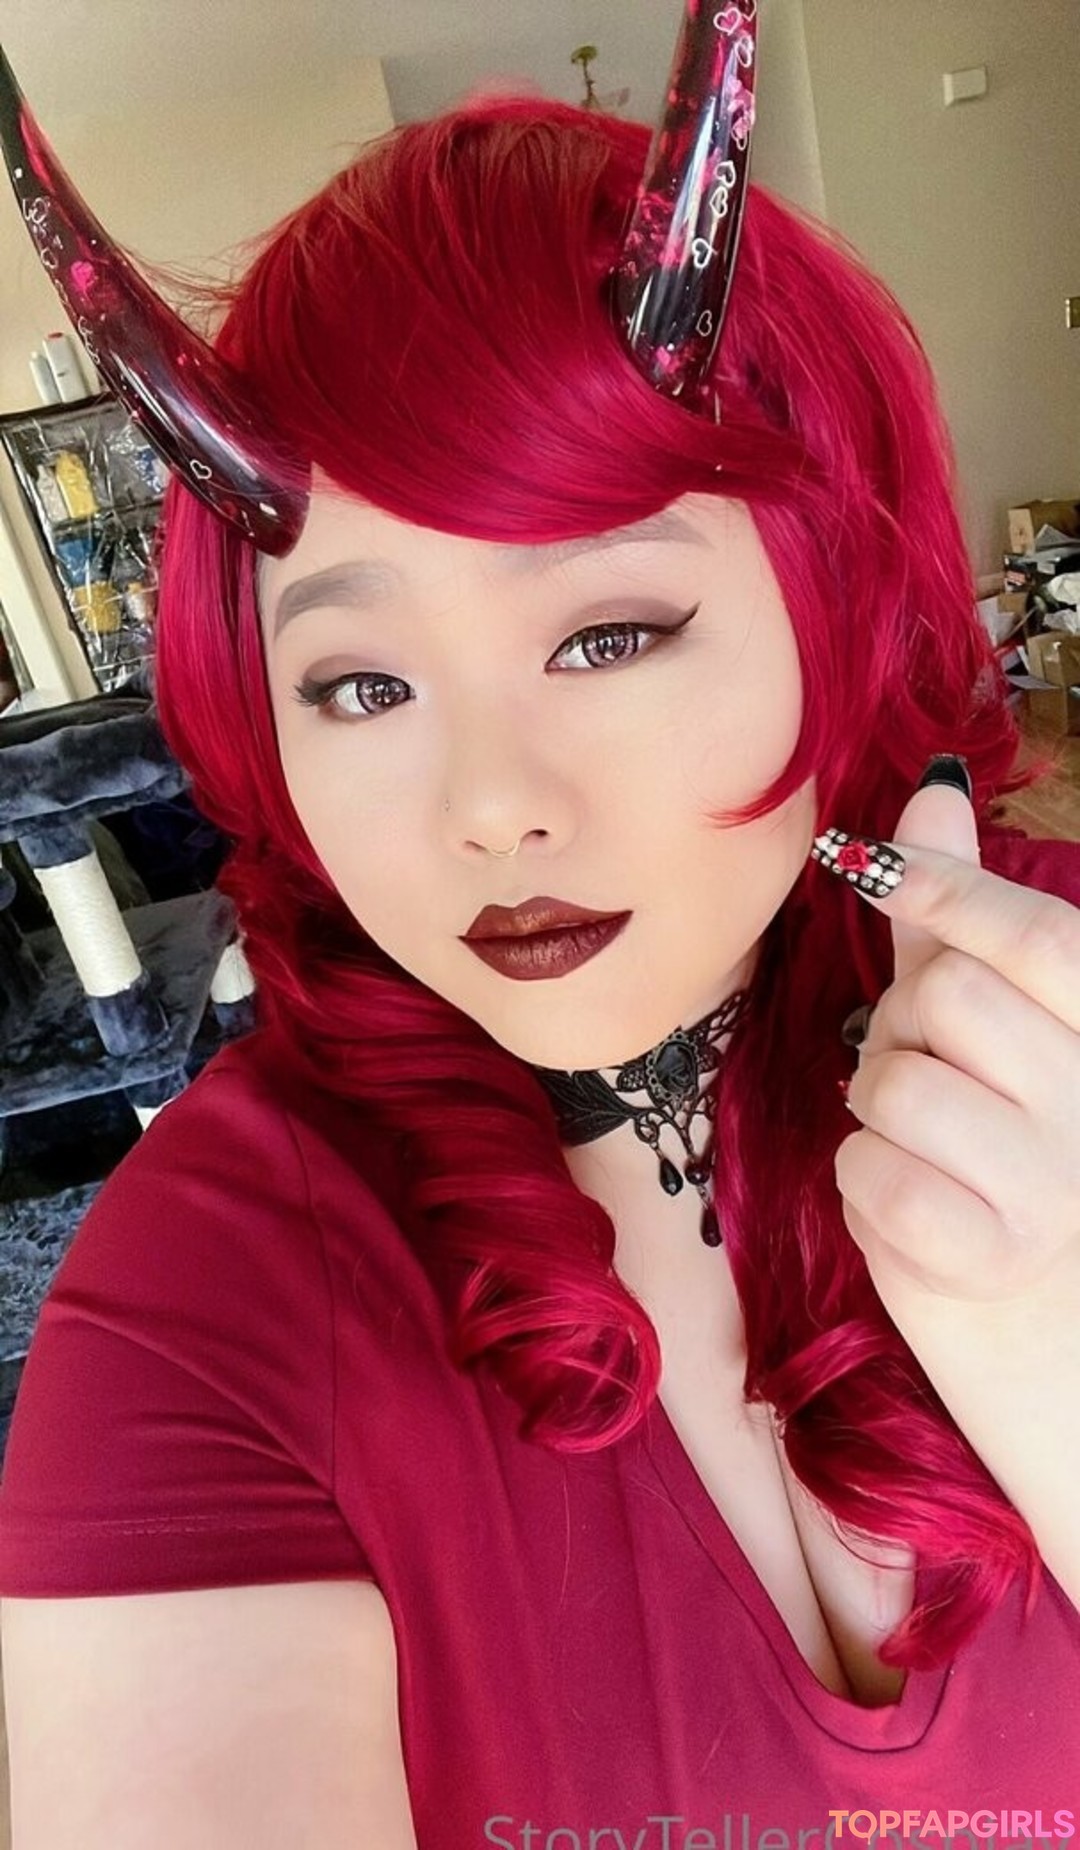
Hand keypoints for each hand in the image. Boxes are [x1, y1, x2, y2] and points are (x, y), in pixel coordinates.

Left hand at [813, 786, 1079, 1310]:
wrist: (1045, 1342)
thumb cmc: (1005, 1158)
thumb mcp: (994, 1027)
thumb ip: (962, 916)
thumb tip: (933, 787)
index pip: (1039, 938)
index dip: (951, 890)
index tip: (873, 867)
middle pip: (946, 997)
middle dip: (899, 1028)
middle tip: (928, 1078)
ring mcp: (1054, 1186)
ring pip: (894, 1081)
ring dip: (873, 1110)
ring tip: (919, 1147)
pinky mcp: (988, 1258)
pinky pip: (872, 1173)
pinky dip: (862, 1186)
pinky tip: (910, 1209)